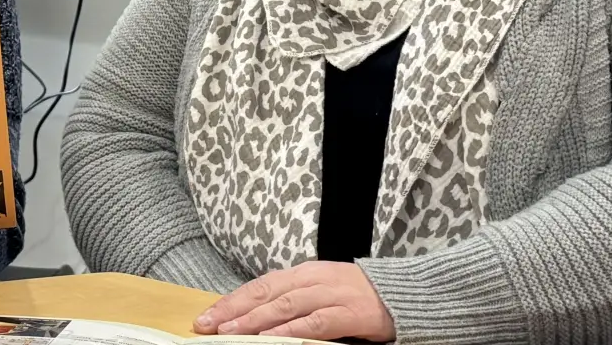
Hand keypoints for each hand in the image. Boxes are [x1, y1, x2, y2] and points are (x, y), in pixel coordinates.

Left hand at [194, 261, 394, 341]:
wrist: (404, 293)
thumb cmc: (358, 296)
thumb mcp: (321, 290)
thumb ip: (292, 299)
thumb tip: (255, 317)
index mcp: (304, 272)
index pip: (261, 285)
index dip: (232, 300)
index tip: (208, 315)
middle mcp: (313, 279)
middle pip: (266, 293)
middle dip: (234, 310)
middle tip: (207, 325)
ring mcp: (331, 294)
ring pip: (285, 306)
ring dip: (255, 320)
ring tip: (230, 332)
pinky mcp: (349, 312)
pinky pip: (316, 322)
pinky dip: (291, 330)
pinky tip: (271, 338)